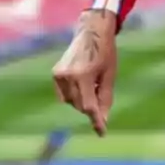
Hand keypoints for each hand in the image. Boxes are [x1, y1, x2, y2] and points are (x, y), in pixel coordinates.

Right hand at [52, 9, 117, 135]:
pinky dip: (74, 95)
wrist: (91, 32)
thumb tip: (104, 119)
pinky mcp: (55, 74)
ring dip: (82, 100)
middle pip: (80, 104)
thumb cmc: (106, 52)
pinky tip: (83, 84)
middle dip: (91, 107)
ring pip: (71, 101)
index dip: (96, 119)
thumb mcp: (110, 74)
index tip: (102, 132)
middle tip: (101, 99)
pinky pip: (64, 94)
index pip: (88, 105)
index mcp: (84, 75)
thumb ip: (106, 97)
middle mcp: (68, 76)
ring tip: (93, 84)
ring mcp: (59, 75)